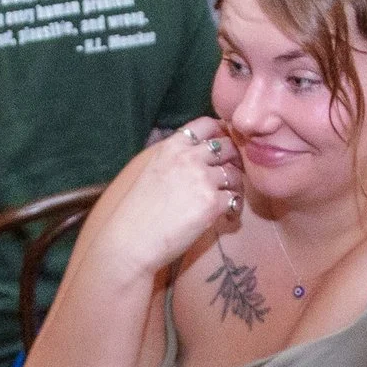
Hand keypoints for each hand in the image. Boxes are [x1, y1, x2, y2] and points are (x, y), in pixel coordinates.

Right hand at [100, 117, 244, 274]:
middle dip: (234, 159)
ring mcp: (202, 179)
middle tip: (232, 175)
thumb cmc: (135, 212)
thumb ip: (172, 159)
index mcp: (170, 147)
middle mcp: (188, 158)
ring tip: (230, 199)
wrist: (130, 241)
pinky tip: (227, 216)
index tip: (223, 148)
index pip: (206, 125)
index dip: (220, 134)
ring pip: (235, 173)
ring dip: (236, 186)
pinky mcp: (211, 203)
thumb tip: (194, 157)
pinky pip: (235, 198)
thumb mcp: (149, 171)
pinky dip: (235, 208)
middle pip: (227, 146)